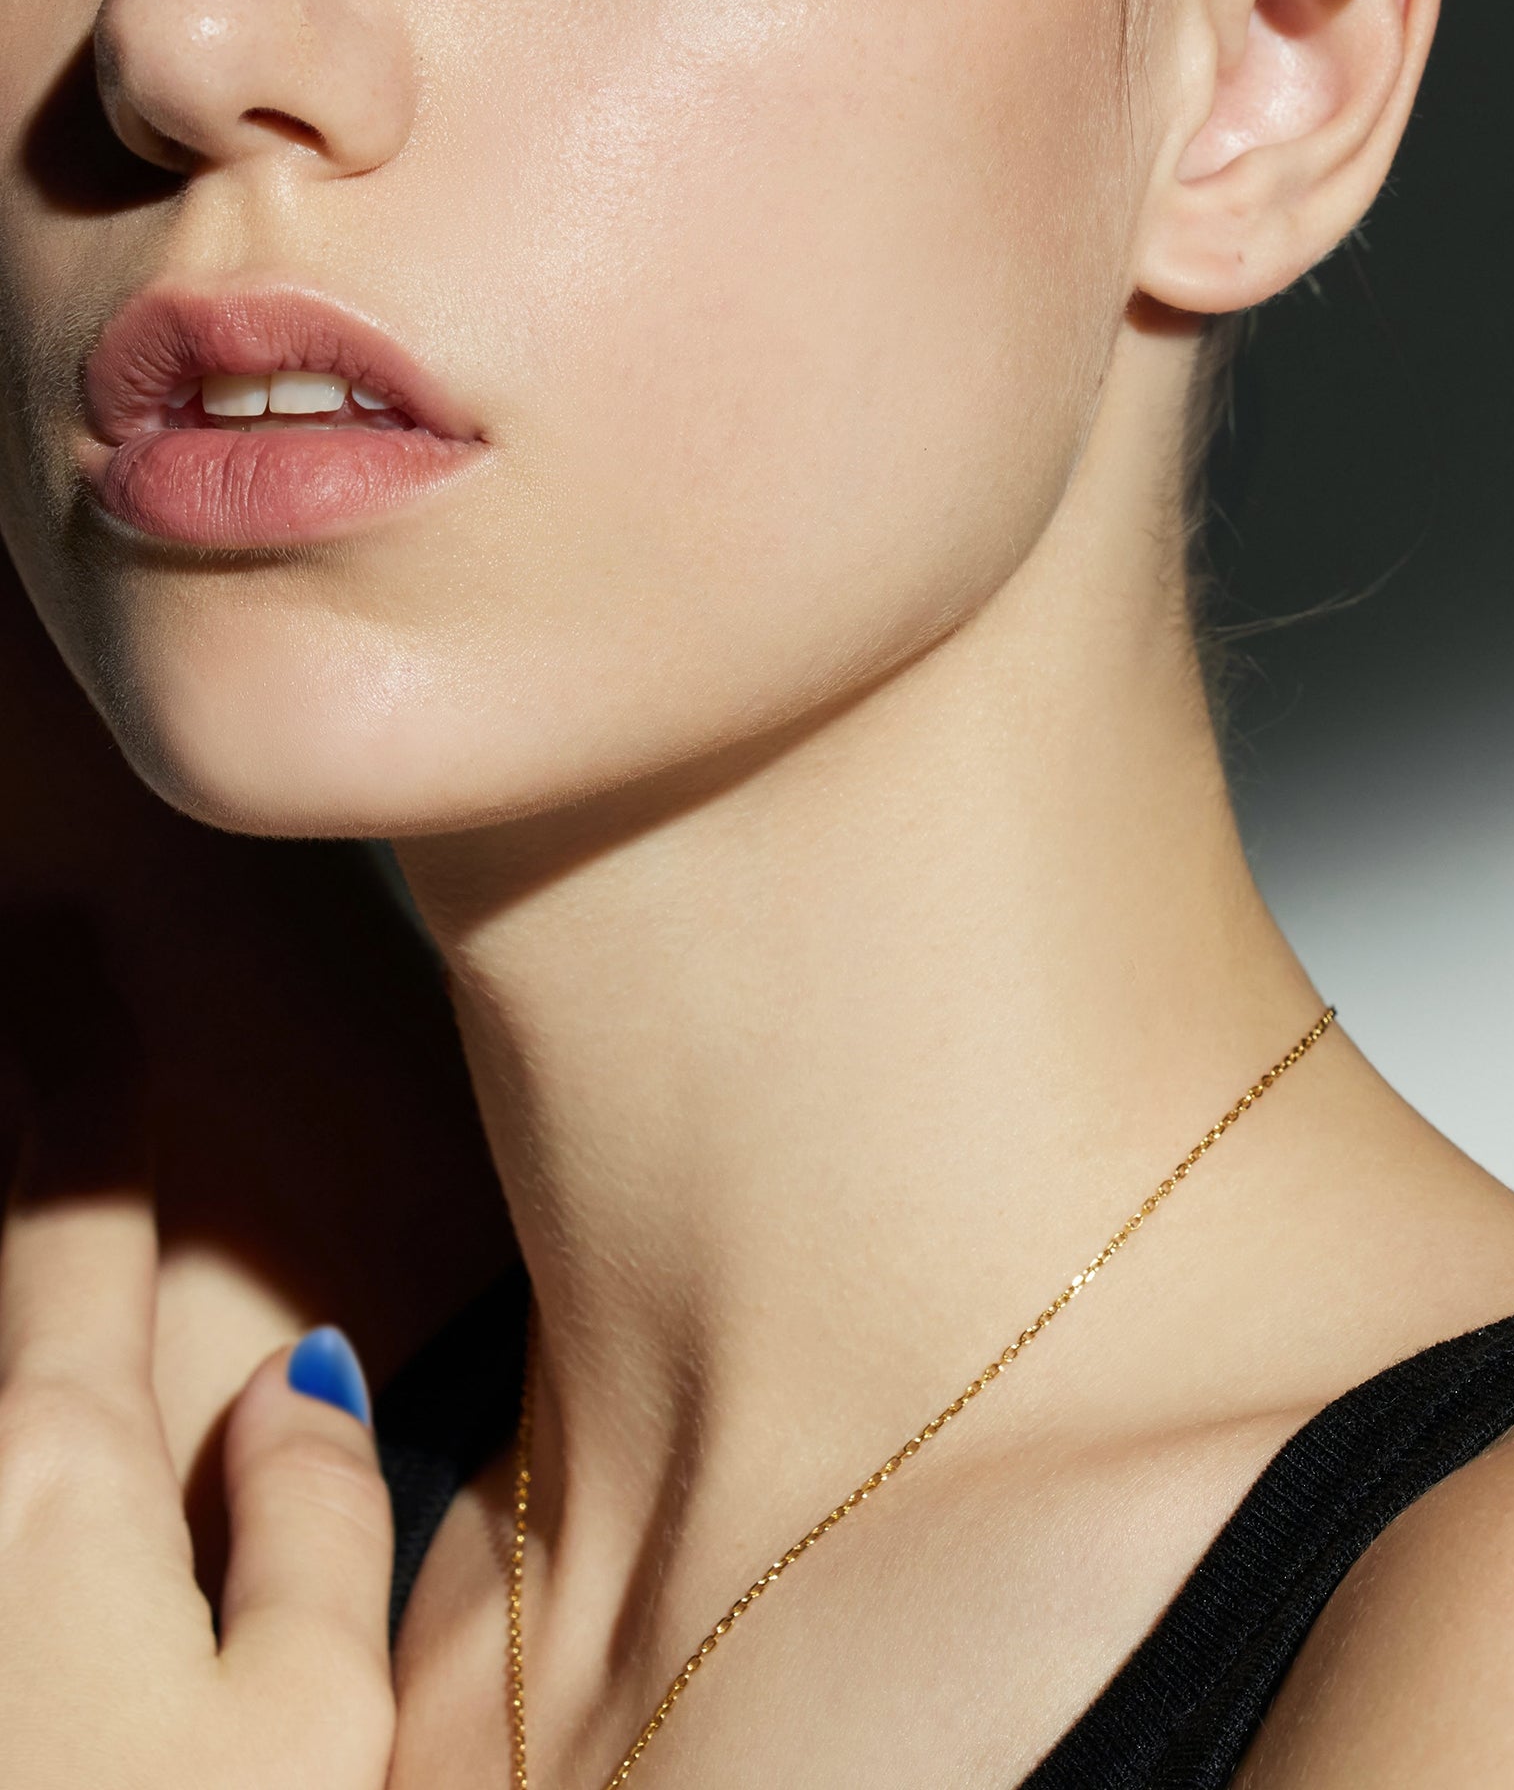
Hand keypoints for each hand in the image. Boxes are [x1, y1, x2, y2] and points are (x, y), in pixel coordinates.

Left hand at [0, 1039, 393, 1789]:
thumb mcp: (308, 1732)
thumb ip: (320, 1528)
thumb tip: (301, 1387)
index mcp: (59, 1480)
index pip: (78, 1226)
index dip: (91, 1084)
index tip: (82, 963)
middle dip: (11, 1141)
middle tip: (25, 1009)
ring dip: (9, 1296)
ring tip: (35, 1187)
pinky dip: (11, 1401)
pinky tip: (40, 1388)